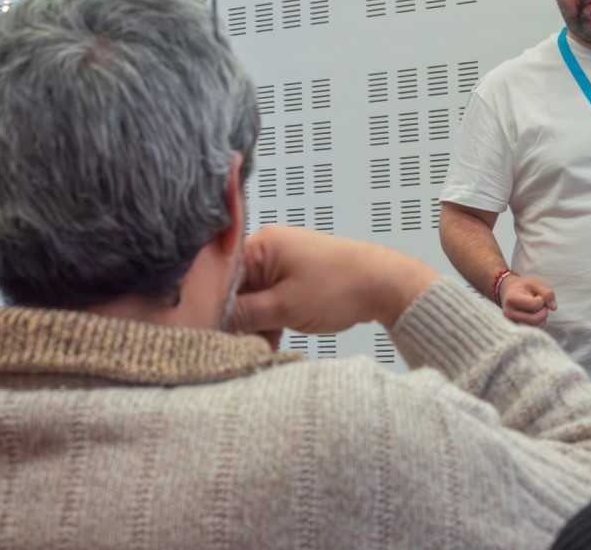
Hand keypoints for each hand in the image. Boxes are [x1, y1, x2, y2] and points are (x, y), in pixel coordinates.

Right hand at [227, 225, 439, 342]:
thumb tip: (210, 322)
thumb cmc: (341, 286)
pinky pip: (268, 304)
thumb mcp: (285, 306)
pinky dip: (270, 323)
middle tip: (236, 346)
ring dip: (254, 326)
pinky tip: (272, 343)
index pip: (218, 275)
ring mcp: (281, 266)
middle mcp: (267, 250)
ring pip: (251, 301)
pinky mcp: (292, 281)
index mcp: (261, 245)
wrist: (384, 285)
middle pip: (233, 289)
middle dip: (236, 320)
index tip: (206, 331)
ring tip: (261, 346)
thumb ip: (244, 314)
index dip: (210, 305)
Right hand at [498, 274, 556, 326]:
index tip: (538, 296)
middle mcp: (509, 313)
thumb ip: (547, 293)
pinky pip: (535, 330)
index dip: (541, 300)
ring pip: (536, 326)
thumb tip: (553, 308)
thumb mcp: (536, 283)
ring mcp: (512, 323)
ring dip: (542, 317)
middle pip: (535, 319)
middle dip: (543, 311)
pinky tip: (535, 314)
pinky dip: (540, 322)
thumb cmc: (524, 287)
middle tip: (541, 303)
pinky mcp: (517, 329)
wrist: (510, 292)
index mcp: (512, 298)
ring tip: (537, 308)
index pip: (534, 305)